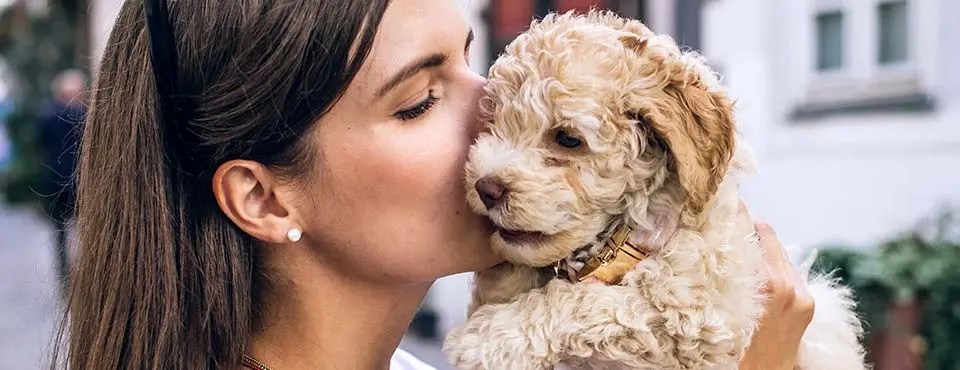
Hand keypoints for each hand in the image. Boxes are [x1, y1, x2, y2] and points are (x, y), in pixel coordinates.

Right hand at [738, 201, 814, 369]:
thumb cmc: (736, 353)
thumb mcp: (723, 308)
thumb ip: (724, 274)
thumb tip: (715, 242)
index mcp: (767, 284)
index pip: (753, 231)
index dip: (738, 211)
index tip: (726, 196)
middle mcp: (788, 285)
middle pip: (768, 236)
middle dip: (747, 225)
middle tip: (726, 217)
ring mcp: (802, 294)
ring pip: (779, 252)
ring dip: (760, 246)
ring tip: (738, 245)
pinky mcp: (808, 303)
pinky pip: (788, 271)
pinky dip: (772, 265)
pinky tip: (755, 273)